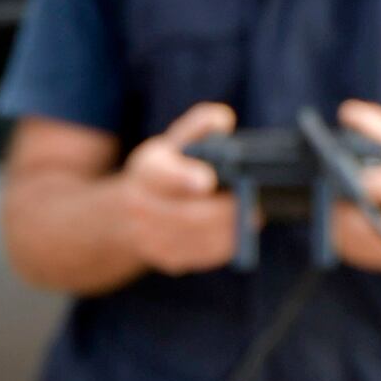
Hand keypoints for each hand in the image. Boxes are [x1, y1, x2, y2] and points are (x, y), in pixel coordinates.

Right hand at [121, 103, 243, 275]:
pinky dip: (225, 245)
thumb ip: (200, 125)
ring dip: (230, 230)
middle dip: (225, 211)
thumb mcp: (175, 140)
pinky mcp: (168, 259)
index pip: (162, 175)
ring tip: (253, 214)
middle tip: (255, 203)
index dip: (184, 178)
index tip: (208, 180)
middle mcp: (142, 207)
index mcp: (147, 171)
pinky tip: (239, 231)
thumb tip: (224, 121)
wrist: (126, 215)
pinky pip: (203, 257)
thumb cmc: (164, 170)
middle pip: (189, 214)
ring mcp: (151, 238)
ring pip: (199, 238)